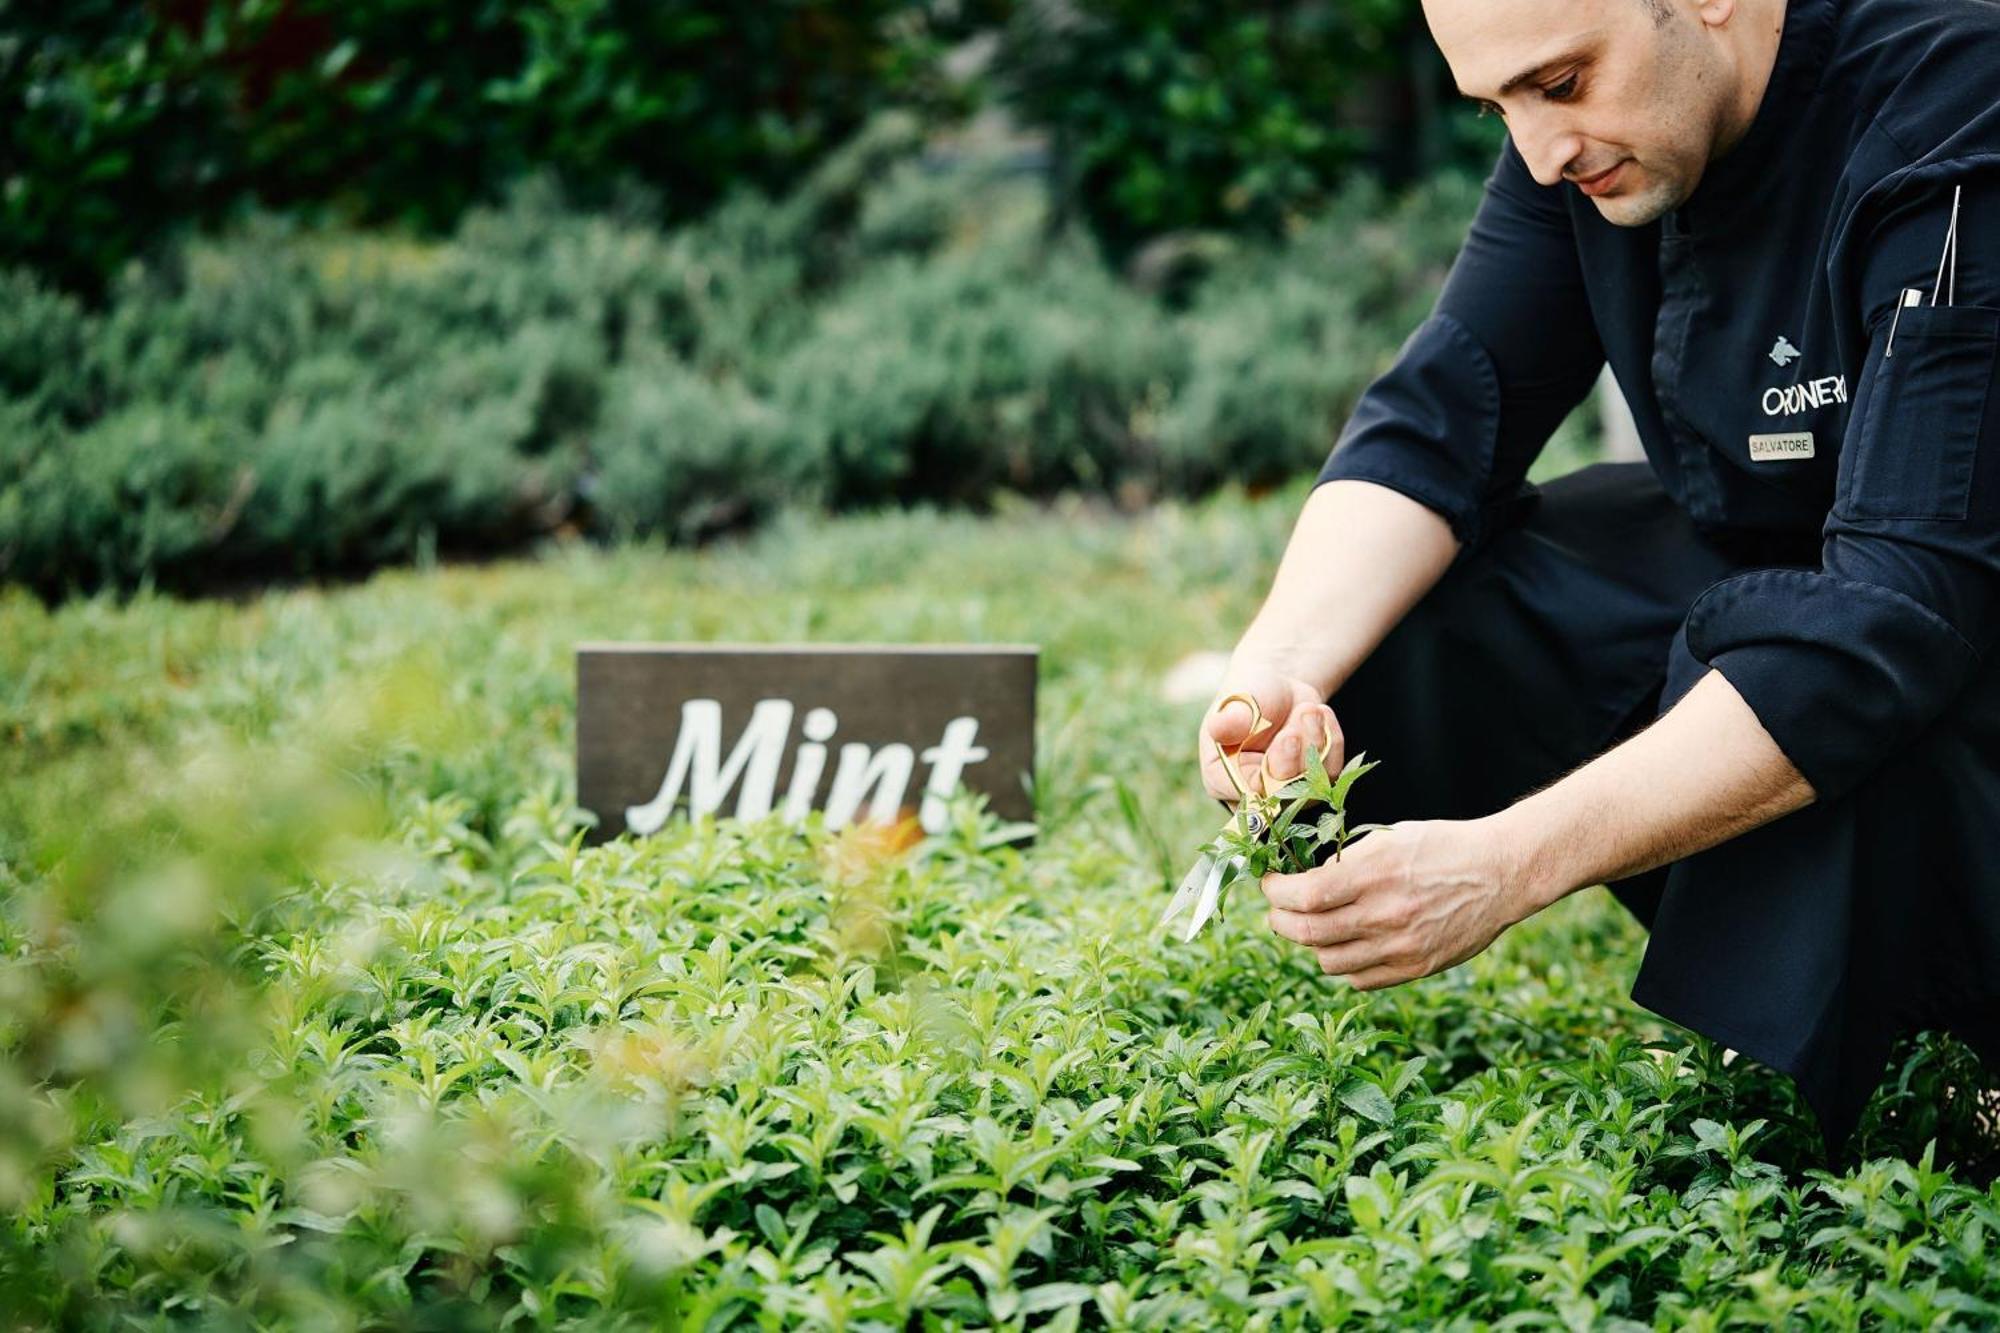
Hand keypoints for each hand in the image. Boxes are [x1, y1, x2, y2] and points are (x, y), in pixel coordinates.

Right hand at [1198, 663, 1341, 802]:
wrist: (1277, 688)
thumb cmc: (1249, 695)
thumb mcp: (1237, 703)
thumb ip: (1230, 720)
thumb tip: (1219, 728)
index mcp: (1221, 779)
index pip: (1246, 796)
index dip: (1271, 773)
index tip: (1288, 737)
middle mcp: (1253, 794)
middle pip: (1283, 796)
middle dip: (1297, 753)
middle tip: (1304, 714)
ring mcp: (1286, 793)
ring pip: (1311, 785)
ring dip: (1315, 741)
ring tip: (1308, 709)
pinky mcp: (1313, 783)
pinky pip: (1331, 772)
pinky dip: (1331, 740)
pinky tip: (1321, 716)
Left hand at [1258, 817, 1539, 989]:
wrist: (1502, 872)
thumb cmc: (1444, 846)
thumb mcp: (1390, 838)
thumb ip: (1347, 862)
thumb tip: (1302, 878)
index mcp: (1374, 874)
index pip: (1303, 896)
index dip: (1275, 893)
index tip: (1271, 884)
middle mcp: (1384, 914)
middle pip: (1307, 933)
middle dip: (1280, 921)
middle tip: (1278, 910)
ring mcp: (1400, 947)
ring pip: (1327, 962)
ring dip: (1311, 945)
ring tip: (1314, 927)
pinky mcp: (1415, 968)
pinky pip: (1359, 979)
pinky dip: (1343, 965)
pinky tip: (1348, 944)